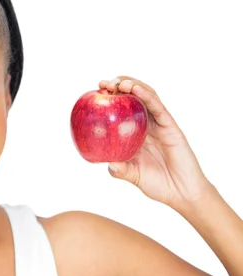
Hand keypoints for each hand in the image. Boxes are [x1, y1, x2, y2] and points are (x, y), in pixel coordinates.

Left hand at [99, 76, 212, 209]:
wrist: (181, 193)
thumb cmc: (157, 184)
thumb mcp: (133, 176)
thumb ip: (120, 170)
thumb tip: (107, 163)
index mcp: (135, 134)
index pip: (120, 110)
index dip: (109, 100)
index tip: (95, 93)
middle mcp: (146, 125)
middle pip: (132, 98)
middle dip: (118, 86)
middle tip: (103, 84)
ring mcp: (159, 124)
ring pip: (146, 97)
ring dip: (132, 85)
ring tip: (118, 82)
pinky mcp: (170, 126)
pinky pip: (157, 107)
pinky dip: (146, 95)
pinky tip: (135, 89)